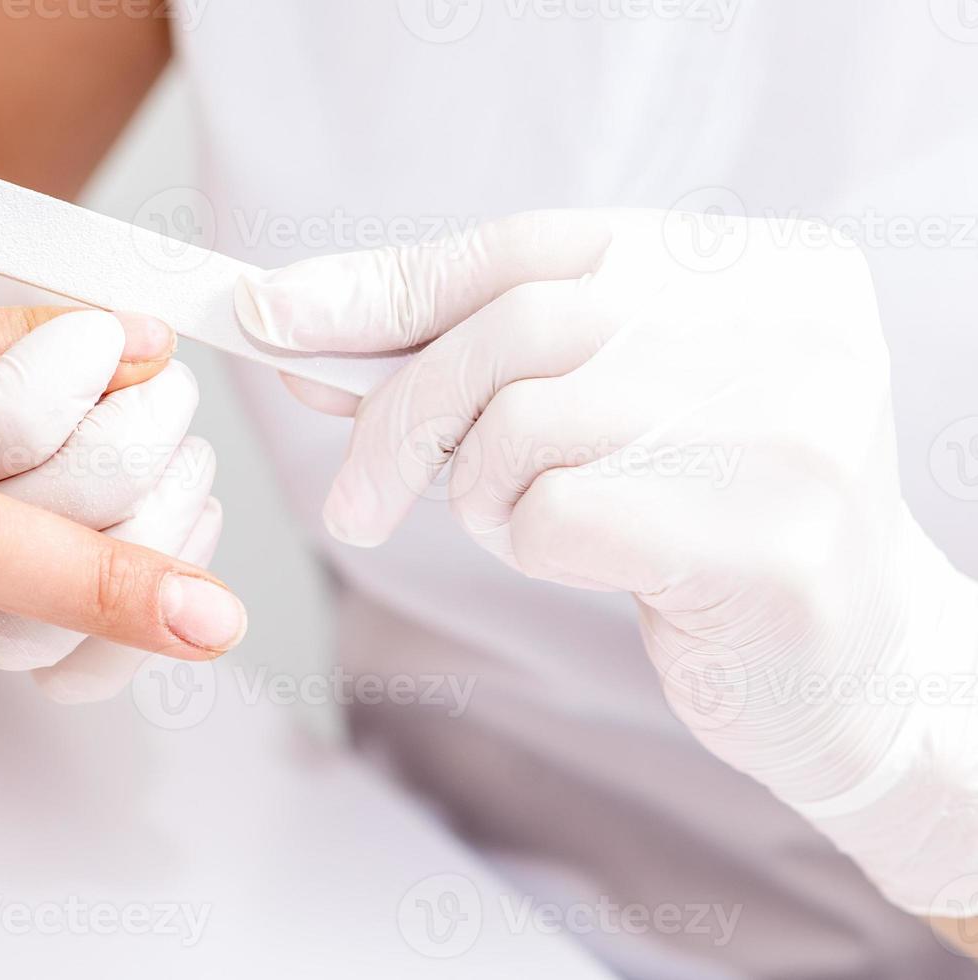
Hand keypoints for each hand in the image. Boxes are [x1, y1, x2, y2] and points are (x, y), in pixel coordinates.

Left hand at [236, 210, 977, 915]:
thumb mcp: (596, 416)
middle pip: (518, 328)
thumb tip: (304, 327)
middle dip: (401, 414)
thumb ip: (475, 364)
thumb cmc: (701, 527)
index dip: (391, 284)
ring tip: (528, 527)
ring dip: (479, 493)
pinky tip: (592, 565)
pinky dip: (528, 545)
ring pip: (525, 423)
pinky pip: (556, 514)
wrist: (848, 669)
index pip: (534, 246)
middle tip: (354, 504)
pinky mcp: (770, 540)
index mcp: (755, 268)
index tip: (273, 316)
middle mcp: (787, 325)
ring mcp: (790, 428)